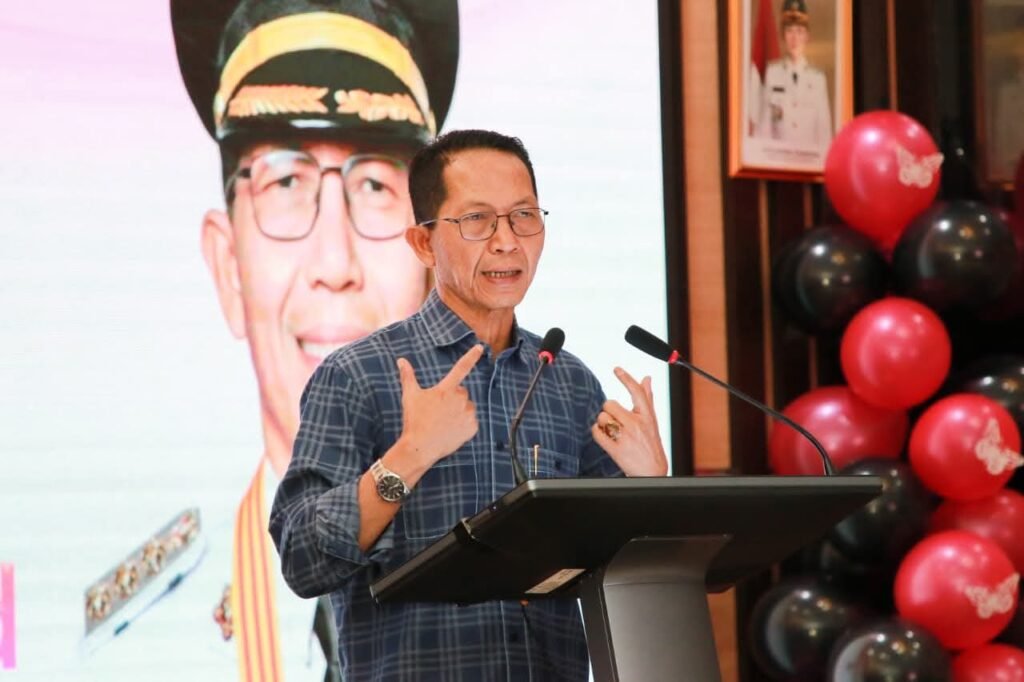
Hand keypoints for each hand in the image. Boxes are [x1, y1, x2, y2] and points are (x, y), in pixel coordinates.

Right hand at [396, 344, 483, 466]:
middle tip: (439, 410)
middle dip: (453, 398)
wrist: (421, 447)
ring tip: (444, 422)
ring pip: (467, 407)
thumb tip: (401, 360)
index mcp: (446, 389)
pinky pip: (471, 422)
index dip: (471, 356)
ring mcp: (468, 414)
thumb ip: (407, 376)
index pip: (461, 368)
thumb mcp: (410, 396)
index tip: (480, 347)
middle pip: (461, 392)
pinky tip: (451, 430)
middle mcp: (460, 399)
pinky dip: (464, 425)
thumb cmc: (414, 420)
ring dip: (460, 411)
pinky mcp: (472, 428)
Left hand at [592, 367, 668, 476]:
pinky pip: (596, 432)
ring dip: (603, 423)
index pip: (636, 392)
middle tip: (615, 420)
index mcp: (647, 416)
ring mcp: (626, 437)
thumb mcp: (652, 420)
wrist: (652, 471)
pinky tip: (604, 436)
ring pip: (602, 417)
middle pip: (609, 404)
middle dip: (609, 411)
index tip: (616, 369)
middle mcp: (637, 424)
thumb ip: (647, 398)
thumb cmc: (650, 444)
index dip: (626, 378)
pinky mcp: (616, 449)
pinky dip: (597, 433)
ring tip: (613, 432)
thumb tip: (646, 378)